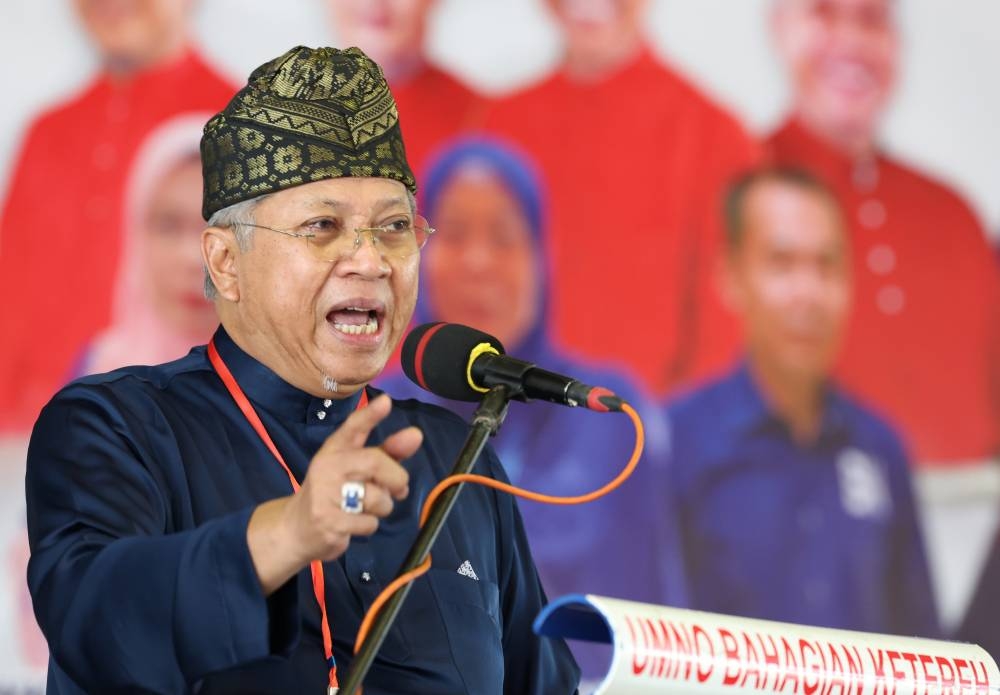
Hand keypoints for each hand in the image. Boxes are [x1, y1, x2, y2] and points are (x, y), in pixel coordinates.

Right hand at [247, 394, 421, 593]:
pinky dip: (369, 526)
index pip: (353, 428)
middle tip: (399, 488)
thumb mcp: (356, 470)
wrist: (297, 530)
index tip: (386, 402)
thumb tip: (416, 435)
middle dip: (396, 478)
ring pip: (377, 498)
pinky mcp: (328, 522)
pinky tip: (353, 525)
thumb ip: (388, 453)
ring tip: (367, 508)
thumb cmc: (334, 493)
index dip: (370, 415)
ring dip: (383, 508)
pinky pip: (369, 523)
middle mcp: (327, 467)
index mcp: (335, 450)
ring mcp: (325, 495)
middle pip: (375, 463)